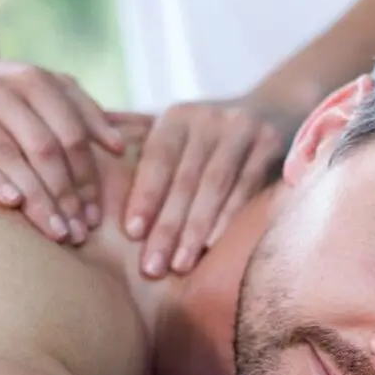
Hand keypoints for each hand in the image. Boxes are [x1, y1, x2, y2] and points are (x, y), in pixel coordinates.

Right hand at [0, 49, 130, 243]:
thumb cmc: (5, 90)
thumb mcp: (46, 87)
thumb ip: (83, 112)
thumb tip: (119, 146)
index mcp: (32, 80)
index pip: (70, 135)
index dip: (86, 177)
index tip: (94, 215)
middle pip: (42, 148)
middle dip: (64, 195)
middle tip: (77, 233)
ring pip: (7, 155)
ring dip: (36, 198)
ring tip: (55, 231)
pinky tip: (11, 202)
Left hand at [122, 96, 296, 277]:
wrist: (279, 107)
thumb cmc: (216, 135)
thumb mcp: (183, 130)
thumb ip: (143, 144)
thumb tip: (94, 163)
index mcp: (179, 117)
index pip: (157, 158)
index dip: (145, 195)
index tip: (131, 233)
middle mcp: (209, 118)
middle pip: (184, 179)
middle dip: (167, 225)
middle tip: (151, 267)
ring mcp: (242, 130)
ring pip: (214, 186)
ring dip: (195, 229)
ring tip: (179, 264)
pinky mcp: (270, 145)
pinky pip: (246, 188)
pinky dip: (228, 218)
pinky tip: (213, 246)